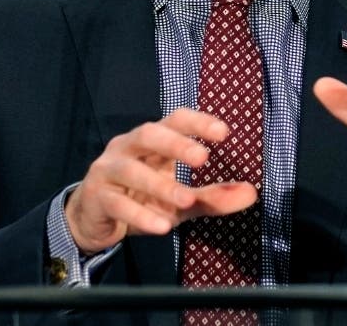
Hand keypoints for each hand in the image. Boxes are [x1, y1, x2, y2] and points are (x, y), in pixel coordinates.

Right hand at [65, 108, 257, 253]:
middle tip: (202, 158)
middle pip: (149, 134)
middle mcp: (127, 147)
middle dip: (176, 144)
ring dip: (160, 185)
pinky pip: (117, 204)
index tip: (224, 132)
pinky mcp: (96, 197)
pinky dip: (140, 215)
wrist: (95, 220)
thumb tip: (251, 193)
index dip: (197, 122)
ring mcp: (108, 170)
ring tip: (186, 200)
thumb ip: (213, 196)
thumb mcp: (182, 199)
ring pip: (132, 170)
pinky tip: (161, 226)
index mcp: (152, 140)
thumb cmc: (142, 199)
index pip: (174, 120)